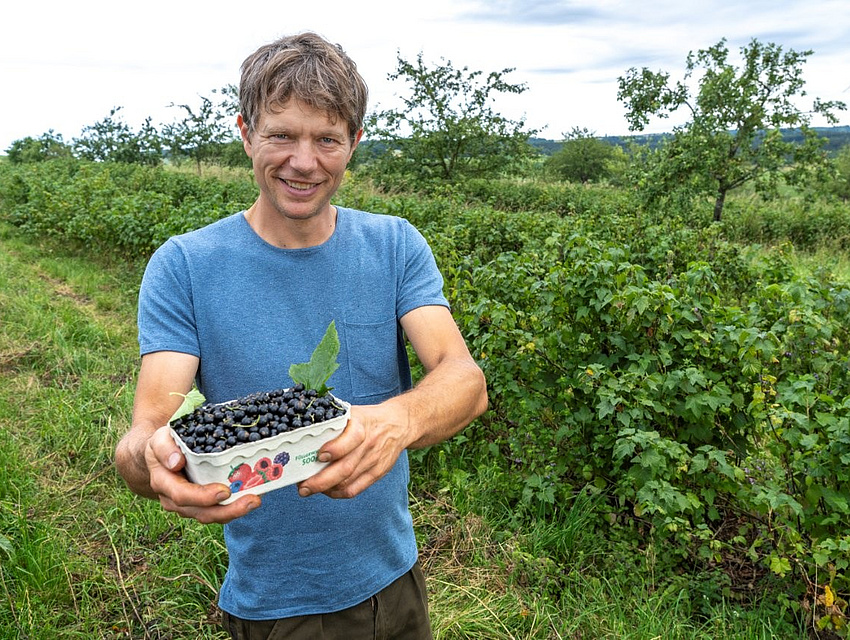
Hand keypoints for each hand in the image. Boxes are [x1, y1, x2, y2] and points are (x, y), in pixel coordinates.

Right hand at [145, 425, 260, 522]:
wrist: (164, 455)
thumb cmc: (165, 444)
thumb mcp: (160, 439)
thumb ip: (164, 447)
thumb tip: (176, 462)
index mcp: (163, 483)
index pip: (182, 495)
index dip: (203, 497)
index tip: (224, 492)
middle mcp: (175, 500)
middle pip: (202, 512)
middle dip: (228, 510)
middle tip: (252, 500)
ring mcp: (190, 505)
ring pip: (213, 515)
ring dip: (236, 511)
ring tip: (256, 500)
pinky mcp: (203, 505)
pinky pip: (220, 511)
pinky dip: (237, 506)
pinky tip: (255, 496)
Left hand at [296, 405, 408, 498]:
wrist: (398, 425)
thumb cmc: (368, 419)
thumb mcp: (353, 413)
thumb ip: (333, 423)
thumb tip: (301, 432)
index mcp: (362, 425)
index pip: (351, 439)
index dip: (334, 449)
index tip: (319, 455)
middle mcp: (369, 445)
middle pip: (345, 468)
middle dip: (321, 481)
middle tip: (303, 486)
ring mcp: (373, 461)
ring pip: (347, 482)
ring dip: (325, 489)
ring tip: (309, 488)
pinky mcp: (377, 473)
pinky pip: (355, 489)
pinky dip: (338, 493)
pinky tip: (327, 490)